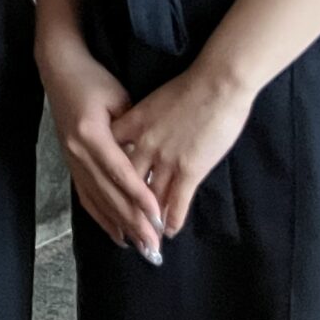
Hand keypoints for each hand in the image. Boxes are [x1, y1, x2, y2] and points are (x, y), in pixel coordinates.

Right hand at [40, 35, 164, 258]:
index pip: (119, 172)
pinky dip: (101, 217)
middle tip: (154, 246)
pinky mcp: (70, 163)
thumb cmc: (93, 79)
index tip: (157, 217)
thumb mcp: (118, 98)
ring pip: (97, 200)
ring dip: (119, 225)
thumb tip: (149, 159)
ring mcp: (70, 159)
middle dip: (132, 221)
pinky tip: (116, 233)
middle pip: (108, 193)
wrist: (59, 70)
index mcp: (90, 134)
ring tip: (140, 247)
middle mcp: (77, 152)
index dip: (139, 196)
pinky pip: (85, 196)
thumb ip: (132, 129)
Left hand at [112, 60, 254, 239]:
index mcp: (132, 125)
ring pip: (149, 198)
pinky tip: (170, 231)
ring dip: (147, 221)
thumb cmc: (189, 87)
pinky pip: (177, 200)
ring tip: (144, 237)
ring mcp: (165, 159)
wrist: (217, 82)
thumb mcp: (153, 102)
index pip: (109, 157)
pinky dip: (173, 218)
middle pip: (124, 184)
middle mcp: (143, 145)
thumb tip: (137, 136)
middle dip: (122, 209)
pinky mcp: (189, 168)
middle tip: (121, 228)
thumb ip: (142, 122)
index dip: (104, 179)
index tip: (101, 195)